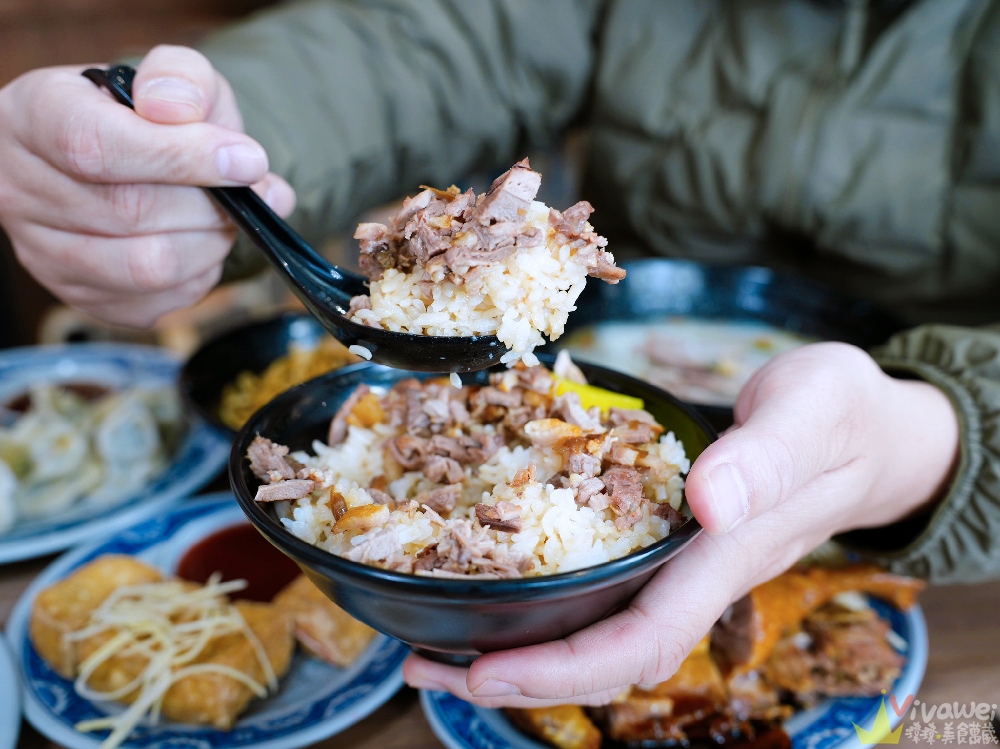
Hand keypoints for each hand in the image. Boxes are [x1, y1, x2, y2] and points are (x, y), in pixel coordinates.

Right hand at [0, 45, 294, 325]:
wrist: (117, 156)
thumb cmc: (140, 114)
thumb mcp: (164, 76)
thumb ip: (184, 82)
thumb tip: (199, 125)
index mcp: (34, 118)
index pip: (96, 146)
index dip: (180, 157)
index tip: (246, 159)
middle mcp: (23, 189)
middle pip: (130, 212)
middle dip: (210, 205)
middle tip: (246, 188)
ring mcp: (45, 252)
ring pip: (148, 267)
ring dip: (210, 244)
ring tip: (225, 217)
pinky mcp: (80, 296)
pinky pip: (157, 301)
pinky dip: (199, 276)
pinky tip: (200, 243)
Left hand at [403, 342, 958, 706]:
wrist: (867, 428)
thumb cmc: (843, 414)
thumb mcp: (813, 411)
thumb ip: (767, 455)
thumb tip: (708, 499)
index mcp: (728, 554)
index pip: (645, 637)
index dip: (565, 666)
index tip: (485, 671)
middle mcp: (699, 574)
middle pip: (611, 656)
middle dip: (524, 677)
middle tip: (430, 671)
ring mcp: (686, 565)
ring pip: (605, 632)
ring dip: (527, 652)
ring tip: (442, 652)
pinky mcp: (673, 543)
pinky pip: (608, 594)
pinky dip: (551, 609)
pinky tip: (504, 592)